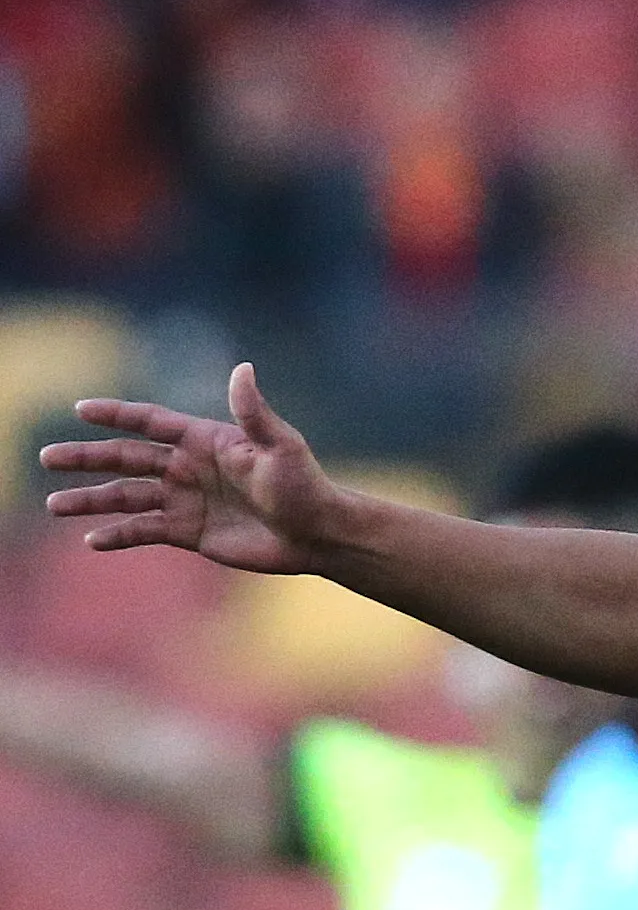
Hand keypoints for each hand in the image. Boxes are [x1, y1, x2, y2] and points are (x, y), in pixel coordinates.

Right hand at [41, 363, 340, 574]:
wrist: (319, 534)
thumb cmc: (304, 486)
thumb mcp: (281, 447)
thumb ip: (253, 412)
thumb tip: (242, 368)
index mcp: (206, 440)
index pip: (151, 421)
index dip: (116, 414)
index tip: (80, 409)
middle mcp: (190, 467)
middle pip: (126, 458)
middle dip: (86, 458)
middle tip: (45, 458)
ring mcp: (187, 500)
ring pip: (128, 497)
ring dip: (91, 500)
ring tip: (55, 505)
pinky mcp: (190, 532)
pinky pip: (145, 531)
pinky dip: (118, 536)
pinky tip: (92, 541)